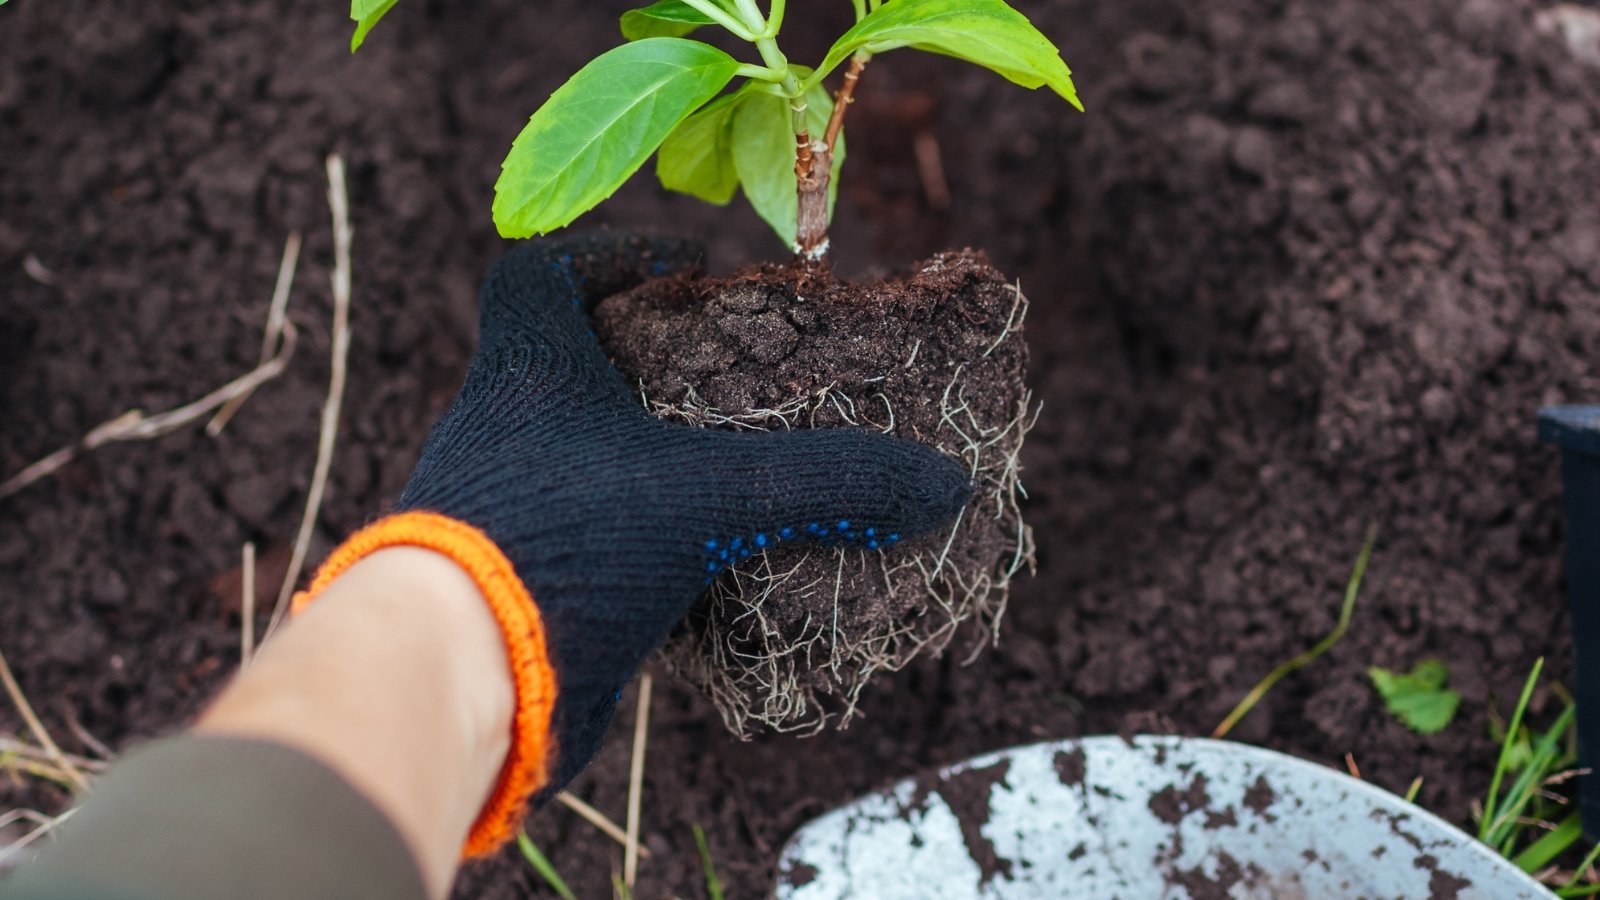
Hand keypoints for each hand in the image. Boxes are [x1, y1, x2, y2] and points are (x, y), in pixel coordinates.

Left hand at [305, 233, 971, 852]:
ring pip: (582, 463)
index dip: (606, 255)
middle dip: (650, 368)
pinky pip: (592, 543)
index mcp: (527, 372)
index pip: (537, 276)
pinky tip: (709, 567)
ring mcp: (505, 512)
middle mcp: (502, 430)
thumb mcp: (709, 498)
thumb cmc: (564, 544)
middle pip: (568, 369)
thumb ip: (824, 481)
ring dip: (650, 462)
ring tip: (736, 475)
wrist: (456, 684)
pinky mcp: (522, 587)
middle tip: (734, 381)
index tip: (680, 269)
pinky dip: (648, 543)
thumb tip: (941, 481)